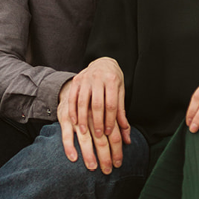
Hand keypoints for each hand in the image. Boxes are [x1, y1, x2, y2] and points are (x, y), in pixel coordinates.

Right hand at [58, 57, 128, 172]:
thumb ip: (121, 112)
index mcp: (112, 81)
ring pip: (82, 101)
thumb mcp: (120, 93)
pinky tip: (74, 121)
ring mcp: (85, 79)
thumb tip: (126, 134)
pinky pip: (72, 97)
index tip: (108, 132)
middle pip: (97, 104)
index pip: (111, 104)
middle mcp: (98, 78)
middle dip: (97, 121)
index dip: (110, 119)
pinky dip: (73, 110)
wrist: (102, 63)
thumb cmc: (114, 82)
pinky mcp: (76, 81)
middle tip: (97, 135)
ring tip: (84, 132)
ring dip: (83, 118)